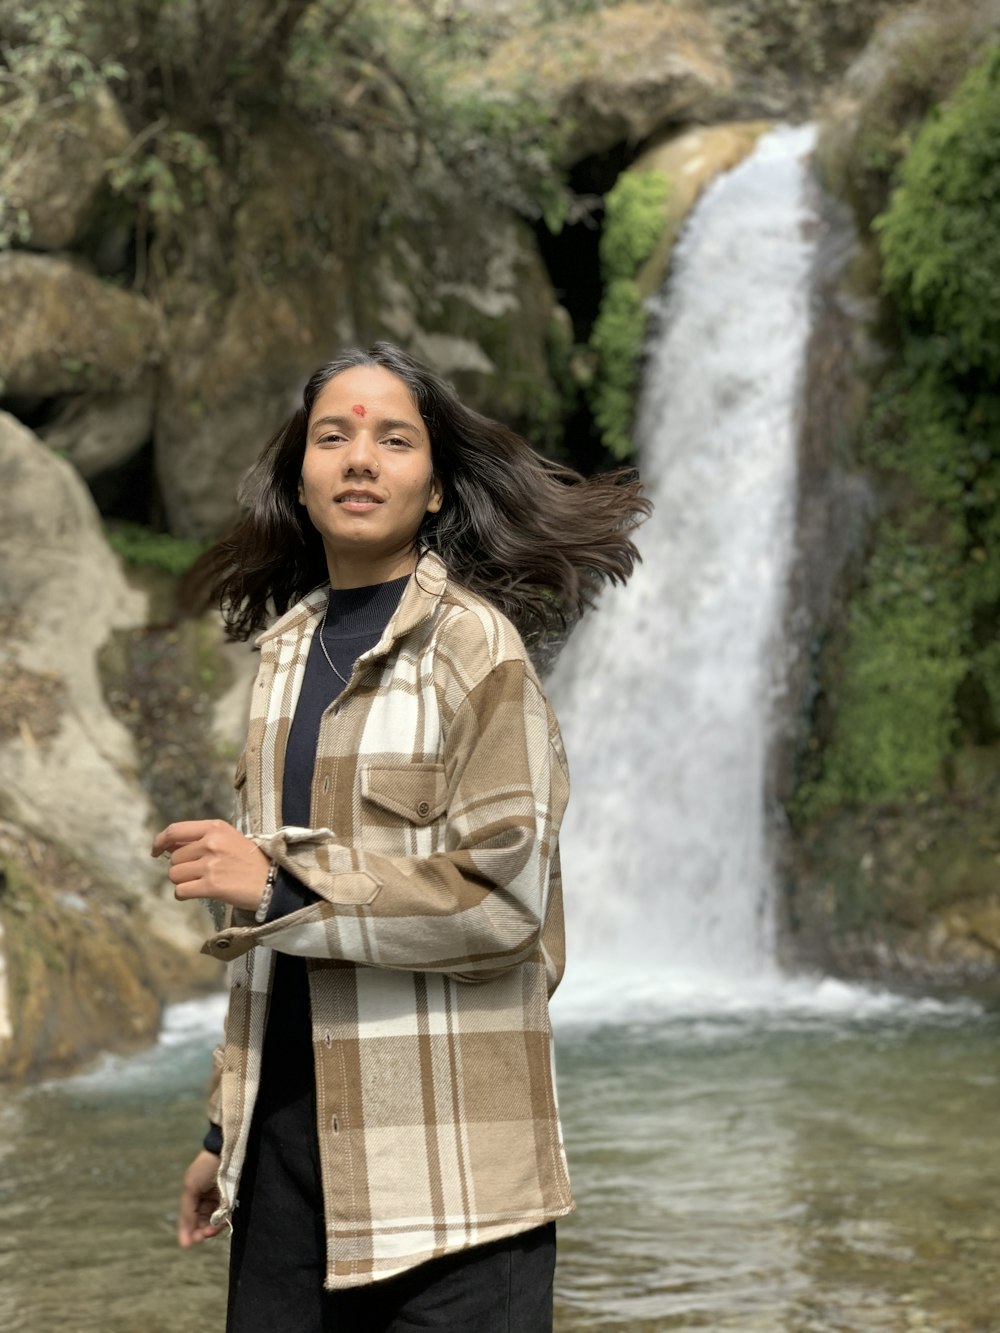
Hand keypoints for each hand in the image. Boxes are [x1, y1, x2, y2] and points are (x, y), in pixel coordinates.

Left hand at [151, 819, 269, 912]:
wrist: (273, 882)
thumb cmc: (251, 861)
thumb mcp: (230, 839)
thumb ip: (202, 839)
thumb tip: (171, 847)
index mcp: (215, 827)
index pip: (175, 830)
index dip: (160, 841)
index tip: (156, 851)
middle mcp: (211, 843)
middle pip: (174, 858)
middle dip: (181, 868)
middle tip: (199, 873)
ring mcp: (211, 864)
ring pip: (175, 875)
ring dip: (183, 882)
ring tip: (202, 883)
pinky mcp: (211, 886)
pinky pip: (181, 891)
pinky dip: (185, 895)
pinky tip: (199, 893)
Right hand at [177, 1149, 225, 1247]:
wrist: (226, 1150)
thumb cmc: (205, 1167)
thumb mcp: (191, 1188)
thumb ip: (188, 1212)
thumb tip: (184, 1241)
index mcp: (194, 1196)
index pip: (190, 1219)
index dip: (189, 1232)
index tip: (189, 1244)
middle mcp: (206, 1199)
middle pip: (202, 1223)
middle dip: (202, 1232)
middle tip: (203, 1236)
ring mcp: (220, 1198)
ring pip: (215, 1221)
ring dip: (213, 1228)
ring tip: (212, 1230)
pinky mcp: (233, 1197)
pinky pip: (227, 1215)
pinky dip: (224, 1221)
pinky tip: (222, 1222)